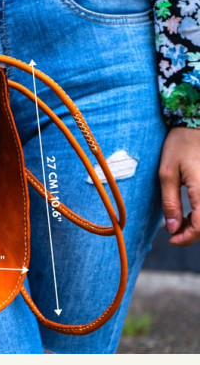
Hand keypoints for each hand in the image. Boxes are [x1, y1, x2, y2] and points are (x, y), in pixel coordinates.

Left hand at [159, 126, 199, 245]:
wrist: (196, 125)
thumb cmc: (180, 145)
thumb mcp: (167, 173)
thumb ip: (170, 202)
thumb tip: (171, 228)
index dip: (187, 238)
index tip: (171, 239)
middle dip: (191, 233)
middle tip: (172, 232)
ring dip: (197, 225)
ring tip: (178, 221)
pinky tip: (189, 213)